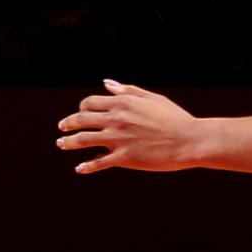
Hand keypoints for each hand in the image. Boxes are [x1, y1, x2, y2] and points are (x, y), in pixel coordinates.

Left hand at [57, 80, 211, 173]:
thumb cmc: (175, 118)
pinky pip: (98, 163)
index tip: (79, 114)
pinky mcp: (124, 158)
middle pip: (81, 120)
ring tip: (61, 145)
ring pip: (83, 140)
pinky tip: (79, 169)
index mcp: (122, 103)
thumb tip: (106, 83)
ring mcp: (118, 139)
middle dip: (68, 124)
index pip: (90, 103)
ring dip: (69, 143)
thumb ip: (128, 90)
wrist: (190, 140)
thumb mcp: (152, 98)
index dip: (81, 108)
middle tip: (61, 129)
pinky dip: (86, 166)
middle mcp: (116, 119)